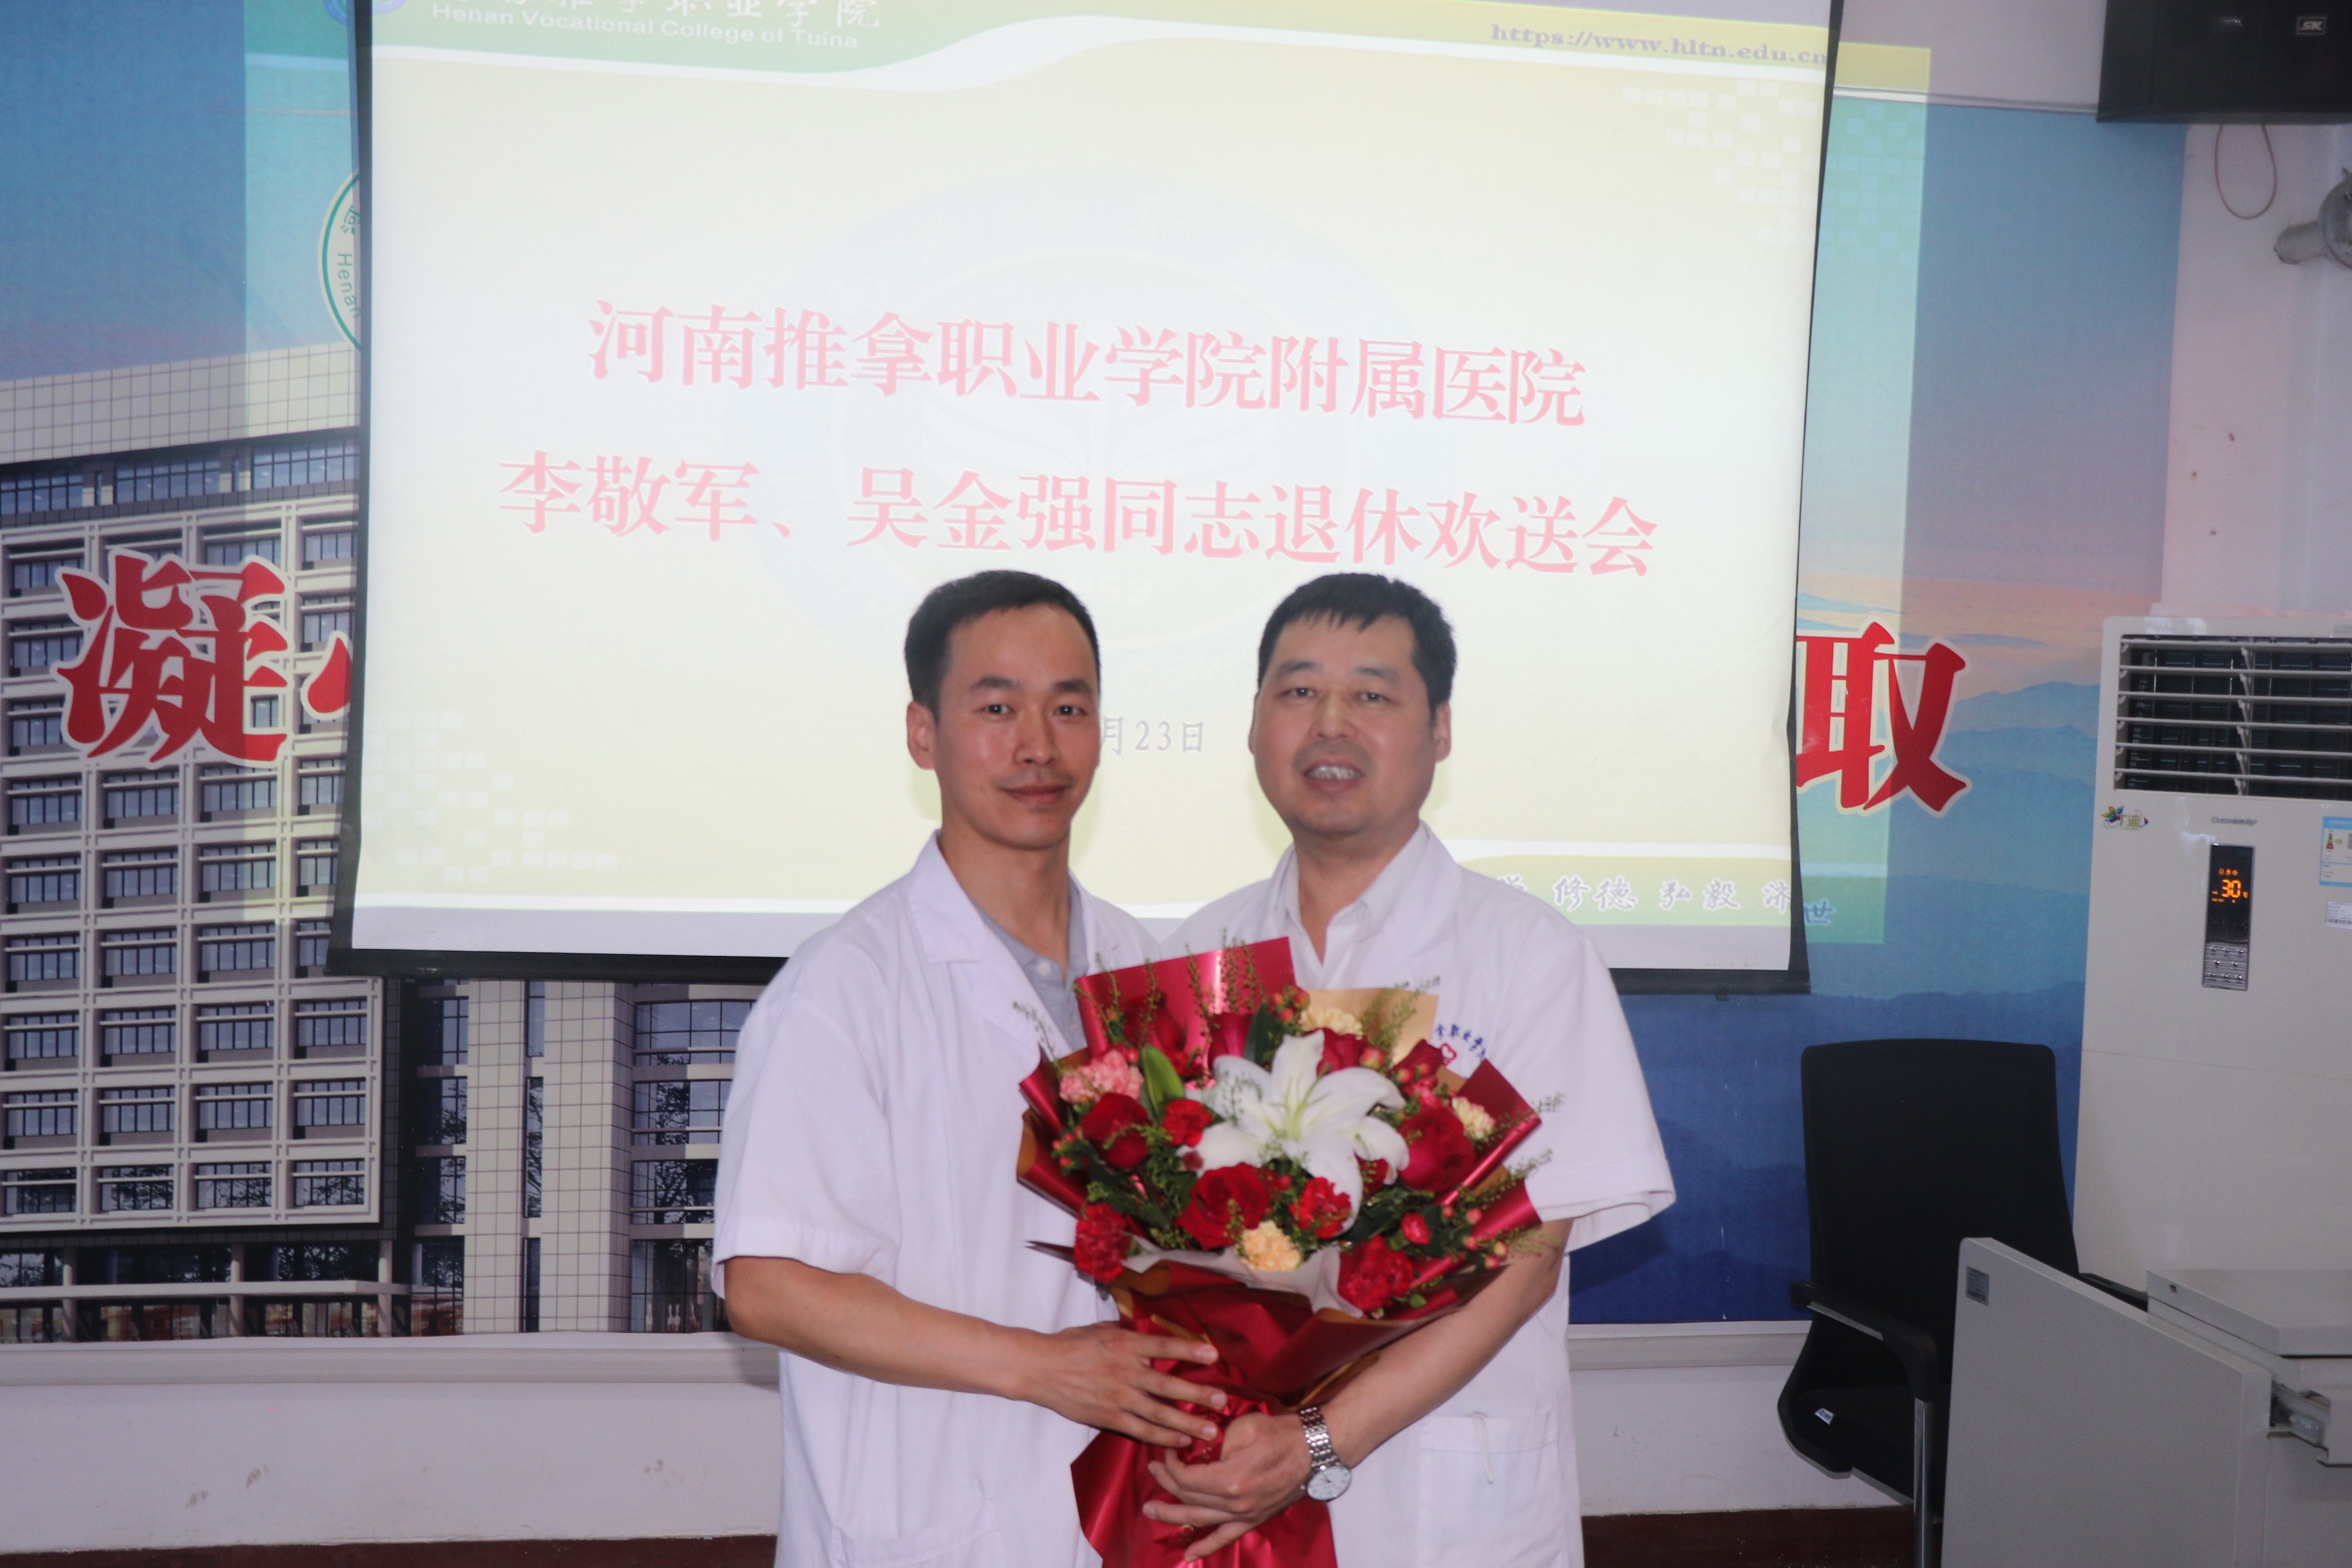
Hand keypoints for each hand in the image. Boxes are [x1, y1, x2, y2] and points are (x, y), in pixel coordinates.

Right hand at [1016, 1323, 1225, 1448]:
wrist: (1042, 1368)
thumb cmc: (1073, 1344)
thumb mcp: (1103, 1329)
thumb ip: (1130, 1334)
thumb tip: (1154, 1331)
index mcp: (1125, 1344)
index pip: (1163, 1347)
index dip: (1189, 1352)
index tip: (1214, 1356)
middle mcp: (1126, 1371)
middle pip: (1168, 1385)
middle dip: (1198, 1394)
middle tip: (1222, 1401)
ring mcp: (1118, 1397)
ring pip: (1159, 1413)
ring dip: (1187, 1423)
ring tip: (1210, 1431)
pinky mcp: (1109, 1417)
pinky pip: (1140, 1429)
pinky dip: (1162, 1437)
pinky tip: (1180, 1441)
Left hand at [1143, 1410, 1313, 1560]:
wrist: (1316, 1449)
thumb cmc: (1282, 1434)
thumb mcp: (1244, 1427)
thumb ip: (1217, 1441)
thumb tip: (1201, 1450)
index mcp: (1230, 1478)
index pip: (1186, 1478)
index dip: (1171, 1465)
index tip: (1169, 1452)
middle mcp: (1235, 1503)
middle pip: (1188, 1498)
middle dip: (1166, 1485)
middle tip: (1152, 1473)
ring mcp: (1245, 1514)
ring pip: (1200, 1519)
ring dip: (1173, 1516)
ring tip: (1152, 1512)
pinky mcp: (1255, 1519)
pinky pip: (1226, 1537)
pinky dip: (1206, 1547)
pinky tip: (1189, 1554)